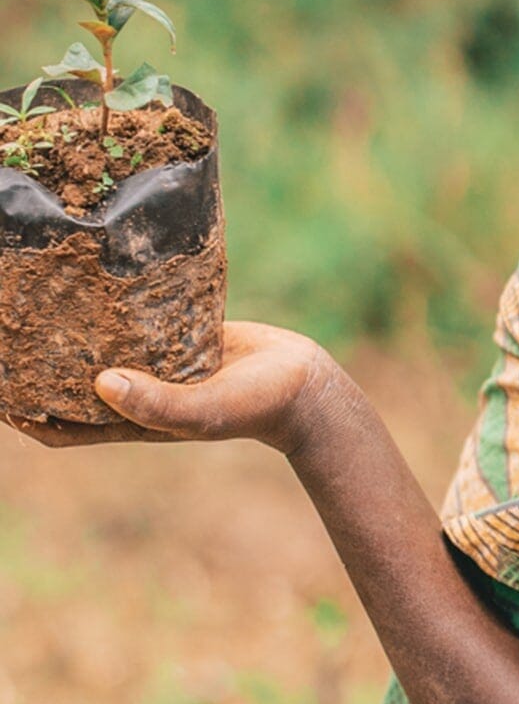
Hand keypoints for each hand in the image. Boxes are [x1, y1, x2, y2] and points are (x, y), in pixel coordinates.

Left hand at [4, 321, 336, 454]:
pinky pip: (139, 319)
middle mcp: (136, 391)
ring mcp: (158, 362)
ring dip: (73, 328)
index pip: (57, 426)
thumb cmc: (255, 406)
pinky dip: (117, 305)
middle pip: (69, 380)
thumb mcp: (205, 411)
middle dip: (36, 361)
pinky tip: (100, 277)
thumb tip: (100, 382)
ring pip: (101, 345)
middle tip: (10, 323)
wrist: (304, 382)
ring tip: (41, 294)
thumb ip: (158, 404)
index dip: (20, 411)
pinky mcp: (181, 334)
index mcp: (131, 419)